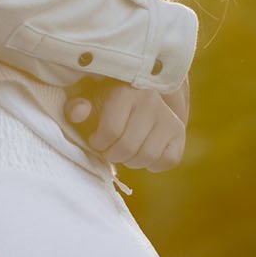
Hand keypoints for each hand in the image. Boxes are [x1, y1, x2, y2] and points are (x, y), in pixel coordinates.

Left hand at [63, 76, 188, 173]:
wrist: (135, 94)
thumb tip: (77, 113)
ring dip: (131, 161)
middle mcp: (150, 102)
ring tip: (124, 150)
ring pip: (147, 157)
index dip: (98, 143)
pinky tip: (143, 152)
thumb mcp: (88, 100)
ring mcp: (168, 117)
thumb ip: (78, 107)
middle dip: (112, 154)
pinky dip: (154, 164)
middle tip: (108, 149)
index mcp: (125, 91)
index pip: (110, 131)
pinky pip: (168, 160)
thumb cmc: (105, 101)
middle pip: (128, 148)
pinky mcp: (178, 132)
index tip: (95, 140)